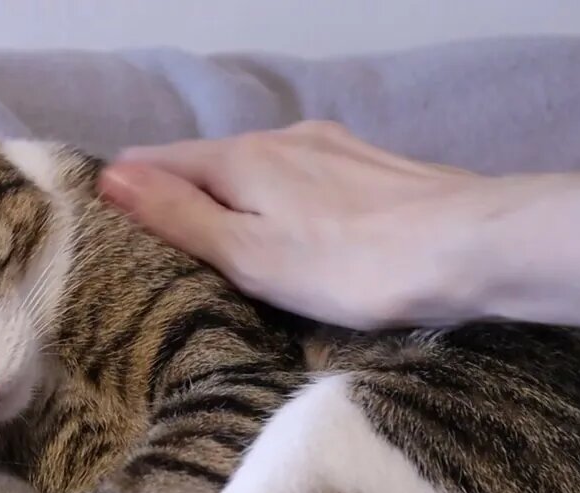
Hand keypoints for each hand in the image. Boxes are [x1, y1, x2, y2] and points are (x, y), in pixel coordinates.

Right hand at [98, 121, 488, 329]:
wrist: (474, 248)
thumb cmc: (351, 266)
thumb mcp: (250, 254)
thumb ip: (180, 217)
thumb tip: (110, 178)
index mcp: (241, 159)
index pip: (155, 162)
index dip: (125, 191)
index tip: (105, 229)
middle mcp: (281, 138)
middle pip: (207, 163)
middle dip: (177, 197)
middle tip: (159, 251)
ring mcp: (330, 147)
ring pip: (257, 169)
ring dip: (231, 199)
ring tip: (223, 247)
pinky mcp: (370, 166)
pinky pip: (299, 177)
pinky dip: (277, 200)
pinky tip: (292, 232)